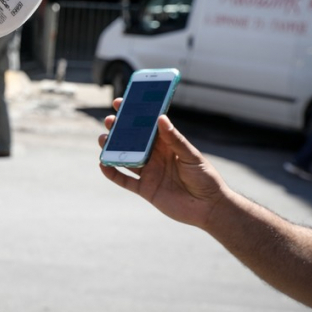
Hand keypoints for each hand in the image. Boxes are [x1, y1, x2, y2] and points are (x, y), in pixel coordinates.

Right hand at [98, 98, 229, 228]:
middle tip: (109, 121)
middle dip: (119, 130)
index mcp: (167, 145)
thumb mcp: (191, 156)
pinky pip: (124, 180)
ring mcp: (149, 172)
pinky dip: (112, 173)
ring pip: (125, 158)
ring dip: (112, 149)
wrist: (209, 208)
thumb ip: (175, 139)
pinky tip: (103, 164)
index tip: (120, 103)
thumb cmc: (205, 177)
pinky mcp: (145, 189)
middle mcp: (155, 156)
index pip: (147, 126)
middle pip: (132, 140)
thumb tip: (161, 118)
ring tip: (102, 139)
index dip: (134, 114)